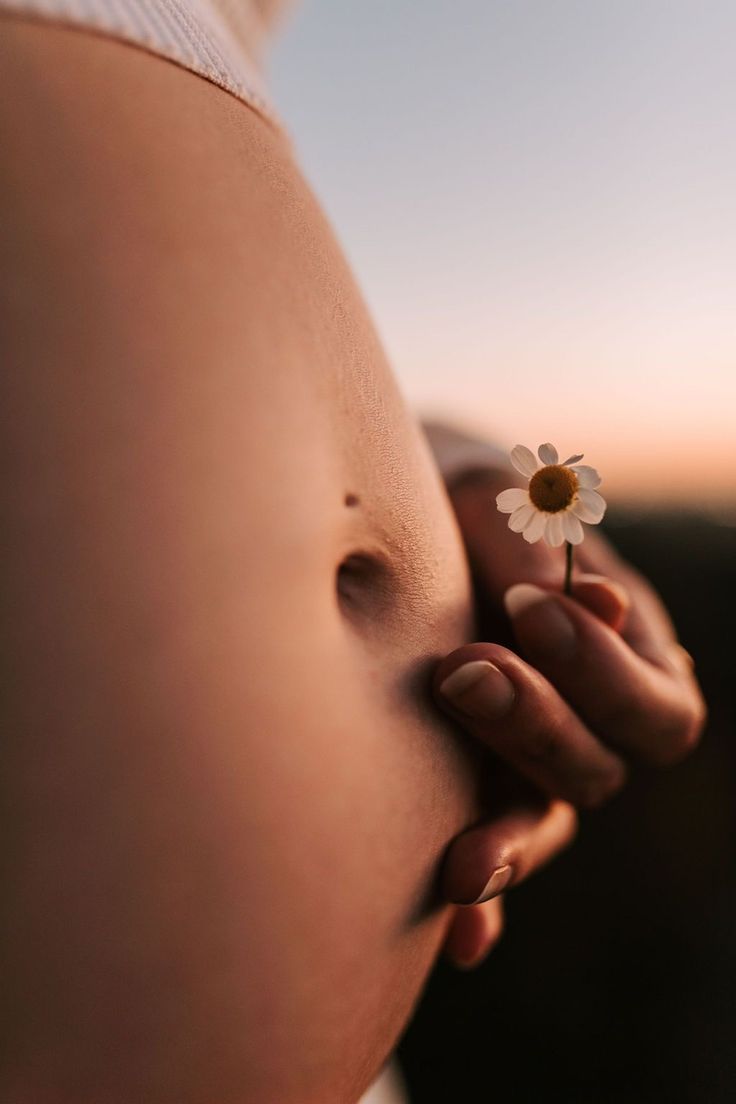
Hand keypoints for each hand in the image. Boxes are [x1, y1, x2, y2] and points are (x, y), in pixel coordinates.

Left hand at [434, 464, 706, 967]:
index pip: (656, 706)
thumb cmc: (456, 503)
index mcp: (621, 652)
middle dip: (537, 728)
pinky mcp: (463, 790)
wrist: (391, 529)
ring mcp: (523, 764)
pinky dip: (477, 899)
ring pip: (543, 824)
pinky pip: (483, 859)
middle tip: (459, 671)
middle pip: (599, 771)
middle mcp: (584, 721)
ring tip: (459, 862)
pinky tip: (460, 940)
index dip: (603, 672)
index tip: (527, 609)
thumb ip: (528, 544)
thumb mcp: (489, 497)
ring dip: (507, 841)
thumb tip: (577, 603)